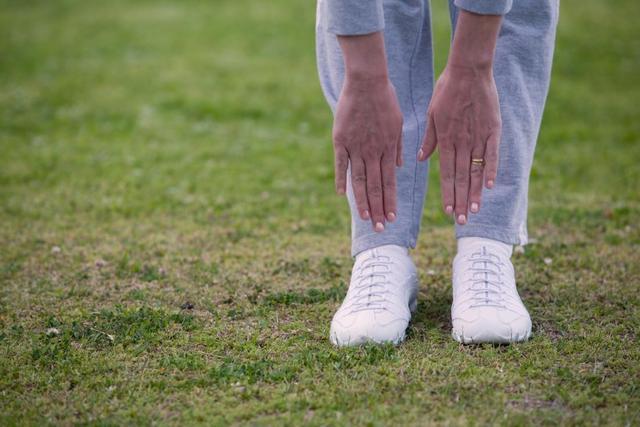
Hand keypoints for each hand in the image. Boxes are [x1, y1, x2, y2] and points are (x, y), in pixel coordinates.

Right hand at [333, 76, 402, 231]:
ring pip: (360, 180)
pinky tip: (341, 194)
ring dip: (363, 201)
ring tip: (364, 218)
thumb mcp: (399, 123)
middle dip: (378, 209)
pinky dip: (341, 179)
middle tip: (379, 228)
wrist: (367, 81)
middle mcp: (373, 152)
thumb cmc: (385, 99)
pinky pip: (341, 163)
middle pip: (376, 186)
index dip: (390, 201)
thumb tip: (400, 166)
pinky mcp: (341, 140)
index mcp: (388, 148)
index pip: (390, 182)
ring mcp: (356, 147)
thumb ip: (397, 148)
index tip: (391, 218)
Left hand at [418, 65, 500, 223]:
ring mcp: (479, 136)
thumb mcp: (432, 114)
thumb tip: (422, 160)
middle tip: (461, 220)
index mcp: (445, 139)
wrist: (468, 70)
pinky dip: (490, 169)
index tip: (448, 211)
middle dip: (461, 201)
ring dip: (475, 192)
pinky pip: (492, 153)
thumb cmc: (447, 90)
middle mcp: (462, 142)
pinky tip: (490, 185)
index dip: (448, 193)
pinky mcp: (493, 129)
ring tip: (475, 210)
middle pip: (462, 177)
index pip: (447, 173)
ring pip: (476, 170)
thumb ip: (429, 139)